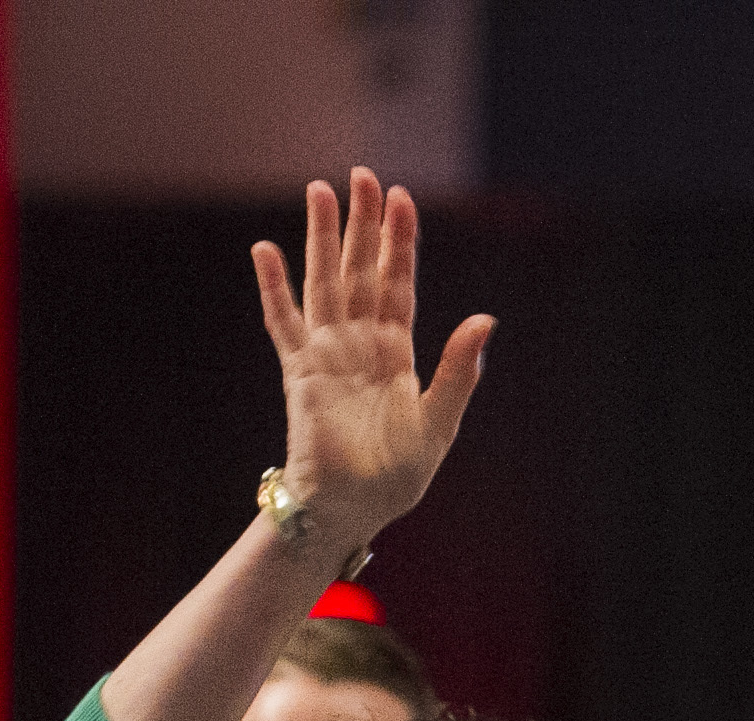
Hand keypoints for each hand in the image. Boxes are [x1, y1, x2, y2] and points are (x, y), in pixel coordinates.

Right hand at [250, 170, 495, 552]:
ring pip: (324, 282)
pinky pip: (283, 322)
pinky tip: (266, 250)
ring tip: (319, 191)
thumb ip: (459, 371)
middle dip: (363, 224)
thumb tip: (486, 319)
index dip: (400, 242)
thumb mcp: (439, 422)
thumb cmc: (396, 477)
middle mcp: (360, 344)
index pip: (399, 283)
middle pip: (360, 270)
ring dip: (321, 238)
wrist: (352, 511)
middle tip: (362, 175)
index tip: (403, 198)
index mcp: (398, 353)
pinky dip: (274, 287)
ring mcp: (327, 354)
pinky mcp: (299, 373)